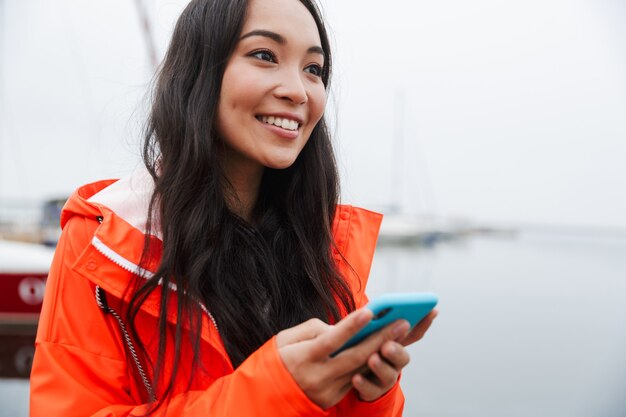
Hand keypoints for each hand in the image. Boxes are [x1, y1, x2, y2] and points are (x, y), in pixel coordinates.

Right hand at [276, 308, 410, 409]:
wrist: (266, 395)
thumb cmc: (277, 359)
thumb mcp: (285, 339)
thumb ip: (312, 329)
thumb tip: (337, 328)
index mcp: (303, 357)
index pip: (331, 340)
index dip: (350, 326)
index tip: (369, 311)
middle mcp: (317, 377)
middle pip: (354, 357)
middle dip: (380, 339)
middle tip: (401, 323)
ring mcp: (327, 391)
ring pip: (360, 369)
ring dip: (383, 351)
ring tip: (400, 334)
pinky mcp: (333, 399)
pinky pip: (355, 379)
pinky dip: (371, 364)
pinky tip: (385, 349)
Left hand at [352, 309, 438, 401]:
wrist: (349, 377)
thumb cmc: (360, 348)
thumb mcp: (368, 332)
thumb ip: (376, 321)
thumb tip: (376, 307)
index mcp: (396, 344)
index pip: (414, 333)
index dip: (424, 322)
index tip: (432, 311)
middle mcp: (394, 362)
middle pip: (402, 357)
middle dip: (396, 350)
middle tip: (387, 345)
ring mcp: (385, 378)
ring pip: (388, 375)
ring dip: (380, 367)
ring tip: (372, 359)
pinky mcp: (371, 391)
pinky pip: (369, 390)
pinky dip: (363, 383)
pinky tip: (356, 377)